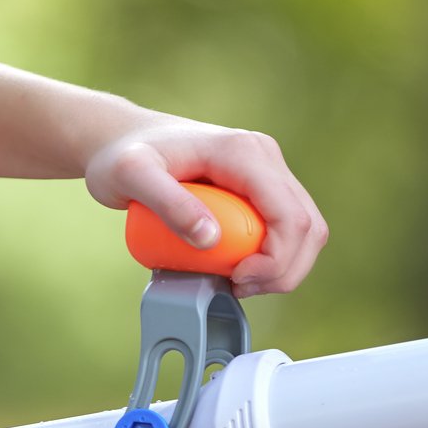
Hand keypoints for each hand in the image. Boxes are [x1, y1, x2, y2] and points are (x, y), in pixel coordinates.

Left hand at [83, 114, 327, 295]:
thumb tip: (210, 239)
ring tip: (236, 281)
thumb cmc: (121, 155)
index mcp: (243, 152)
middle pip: (307, 226)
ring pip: (304, 230)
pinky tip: (238, 269)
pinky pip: (283, 228)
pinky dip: (272, 257)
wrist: (120, 141)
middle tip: (238, 287)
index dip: (276, 259)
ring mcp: (265, 172)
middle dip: (282, 270)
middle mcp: (264, 157)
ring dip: (281, 267)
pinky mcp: (258, 187)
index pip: (289, 215)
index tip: (238, 279)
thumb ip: (169, 205)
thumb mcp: (132, 177)